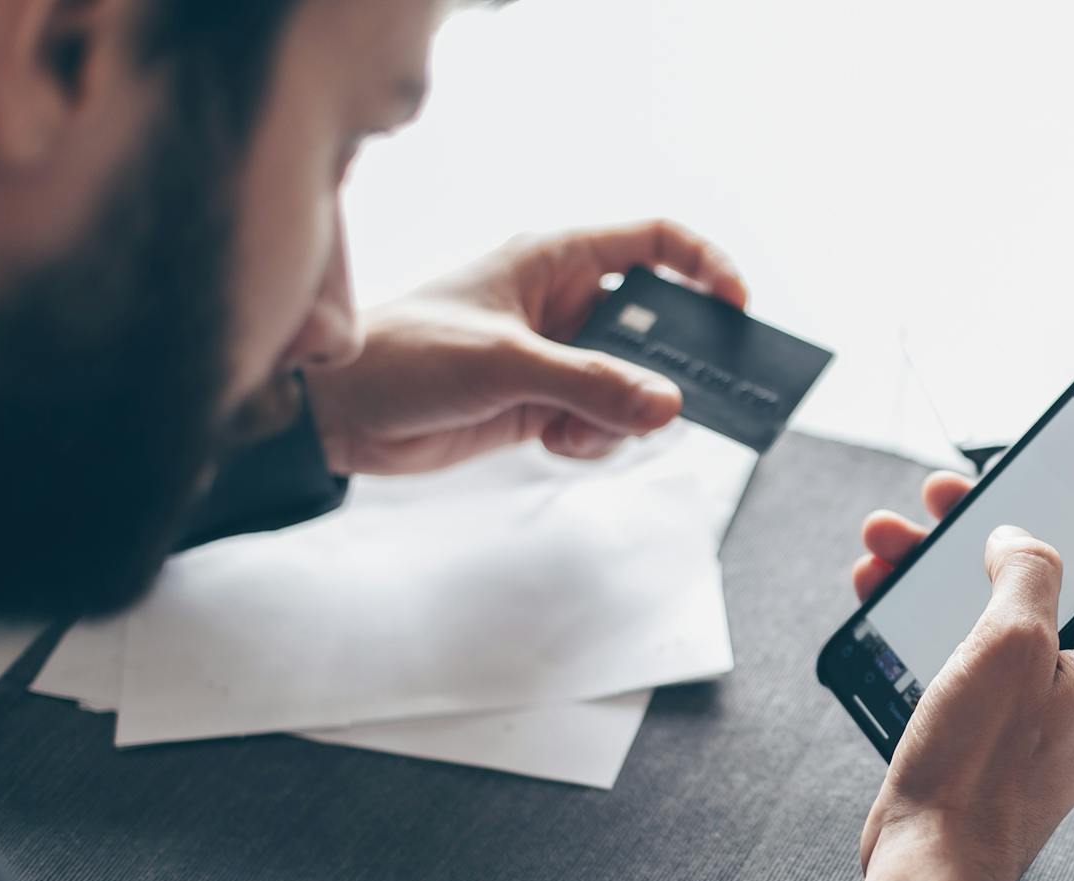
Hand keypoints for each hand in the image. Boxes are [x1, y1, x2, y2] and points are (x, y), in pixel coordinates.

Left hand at [303, 220, 747, 474]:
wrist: (337, 413)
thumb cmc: (404, 354)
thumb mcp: (504, 363)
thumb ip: (590, 384)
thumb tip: (667, 407)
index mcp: (553, 260)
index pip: (653, 244)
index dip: (704, 268)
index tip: (736, 309)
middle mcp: (561, 302)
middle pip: (653, 324)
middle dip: (669, 366)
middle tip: (688, 399)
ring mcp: (555, 355)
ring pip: (632, 384)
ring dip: (621, 415)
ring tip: (577, 430)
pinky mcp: (541, 402)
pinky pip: (602, 420)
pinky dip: (592, 438)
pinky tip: (553, 443)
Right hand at [849, 474, 1073, 880]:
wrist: (932, 862)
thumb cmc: (979, 766)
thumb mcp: (1010, 641)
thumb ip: (1028, 568)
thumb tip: (1018, 540)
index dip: (1053, 512)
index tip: (1007, 482)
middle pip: (1039, 583)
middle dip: (973, 539)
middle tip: (930, 505)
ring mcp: (1042, 714)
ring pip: (992, 617)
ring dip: (935, 576)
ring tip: (882, 548)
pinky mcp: (995, 734)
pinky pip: (967, 658)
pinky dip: (927, 625)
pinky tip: (881, 600)